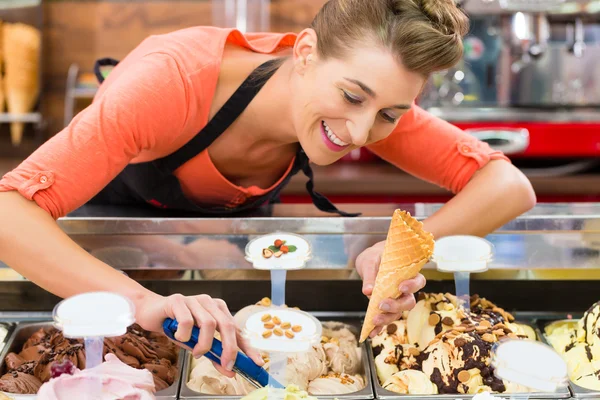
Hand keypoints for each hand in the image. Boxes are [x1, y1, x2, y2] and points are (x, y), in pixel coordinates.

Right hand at [135, 292, 262, 376]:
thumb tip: (229, 370)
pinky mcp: (178, 300)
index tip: (256, 362)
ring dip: (203, 344)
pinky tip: (179, 336)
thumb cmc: (176, 327)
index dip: (247, 347)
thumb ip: (213, 354)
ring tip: (196, 351)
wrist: (150, 312)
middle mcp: (209, 302)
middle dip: (229, 349)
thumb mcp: (197, 344)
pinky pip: (187, 321)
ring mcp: (195, 299)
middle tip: (226, 365)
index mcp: (218, 310)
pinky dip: (184, 335)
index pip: (236, 329)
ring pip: (208, 324)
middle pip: (227, 325)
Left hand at [355, 241, 426, 336]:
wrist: (371, 260)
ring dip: (387, 318)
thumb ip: (370, 274)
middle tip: (383, 305)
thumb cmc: (375, 256)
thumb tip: (367, 291)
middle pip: (409, 302)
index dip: (412, 286)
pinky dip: (379, 327)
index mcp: (408, 274)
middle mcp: (405, 290)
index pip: (418, 281)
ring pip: (398, 312)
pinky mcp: (386, 307)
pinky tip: (371, 333)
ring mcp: (396, 300)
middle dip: (397, 305)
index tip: (401, 287)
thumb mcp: (370, 260)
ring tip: (375, 320)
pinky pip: (385, 318)